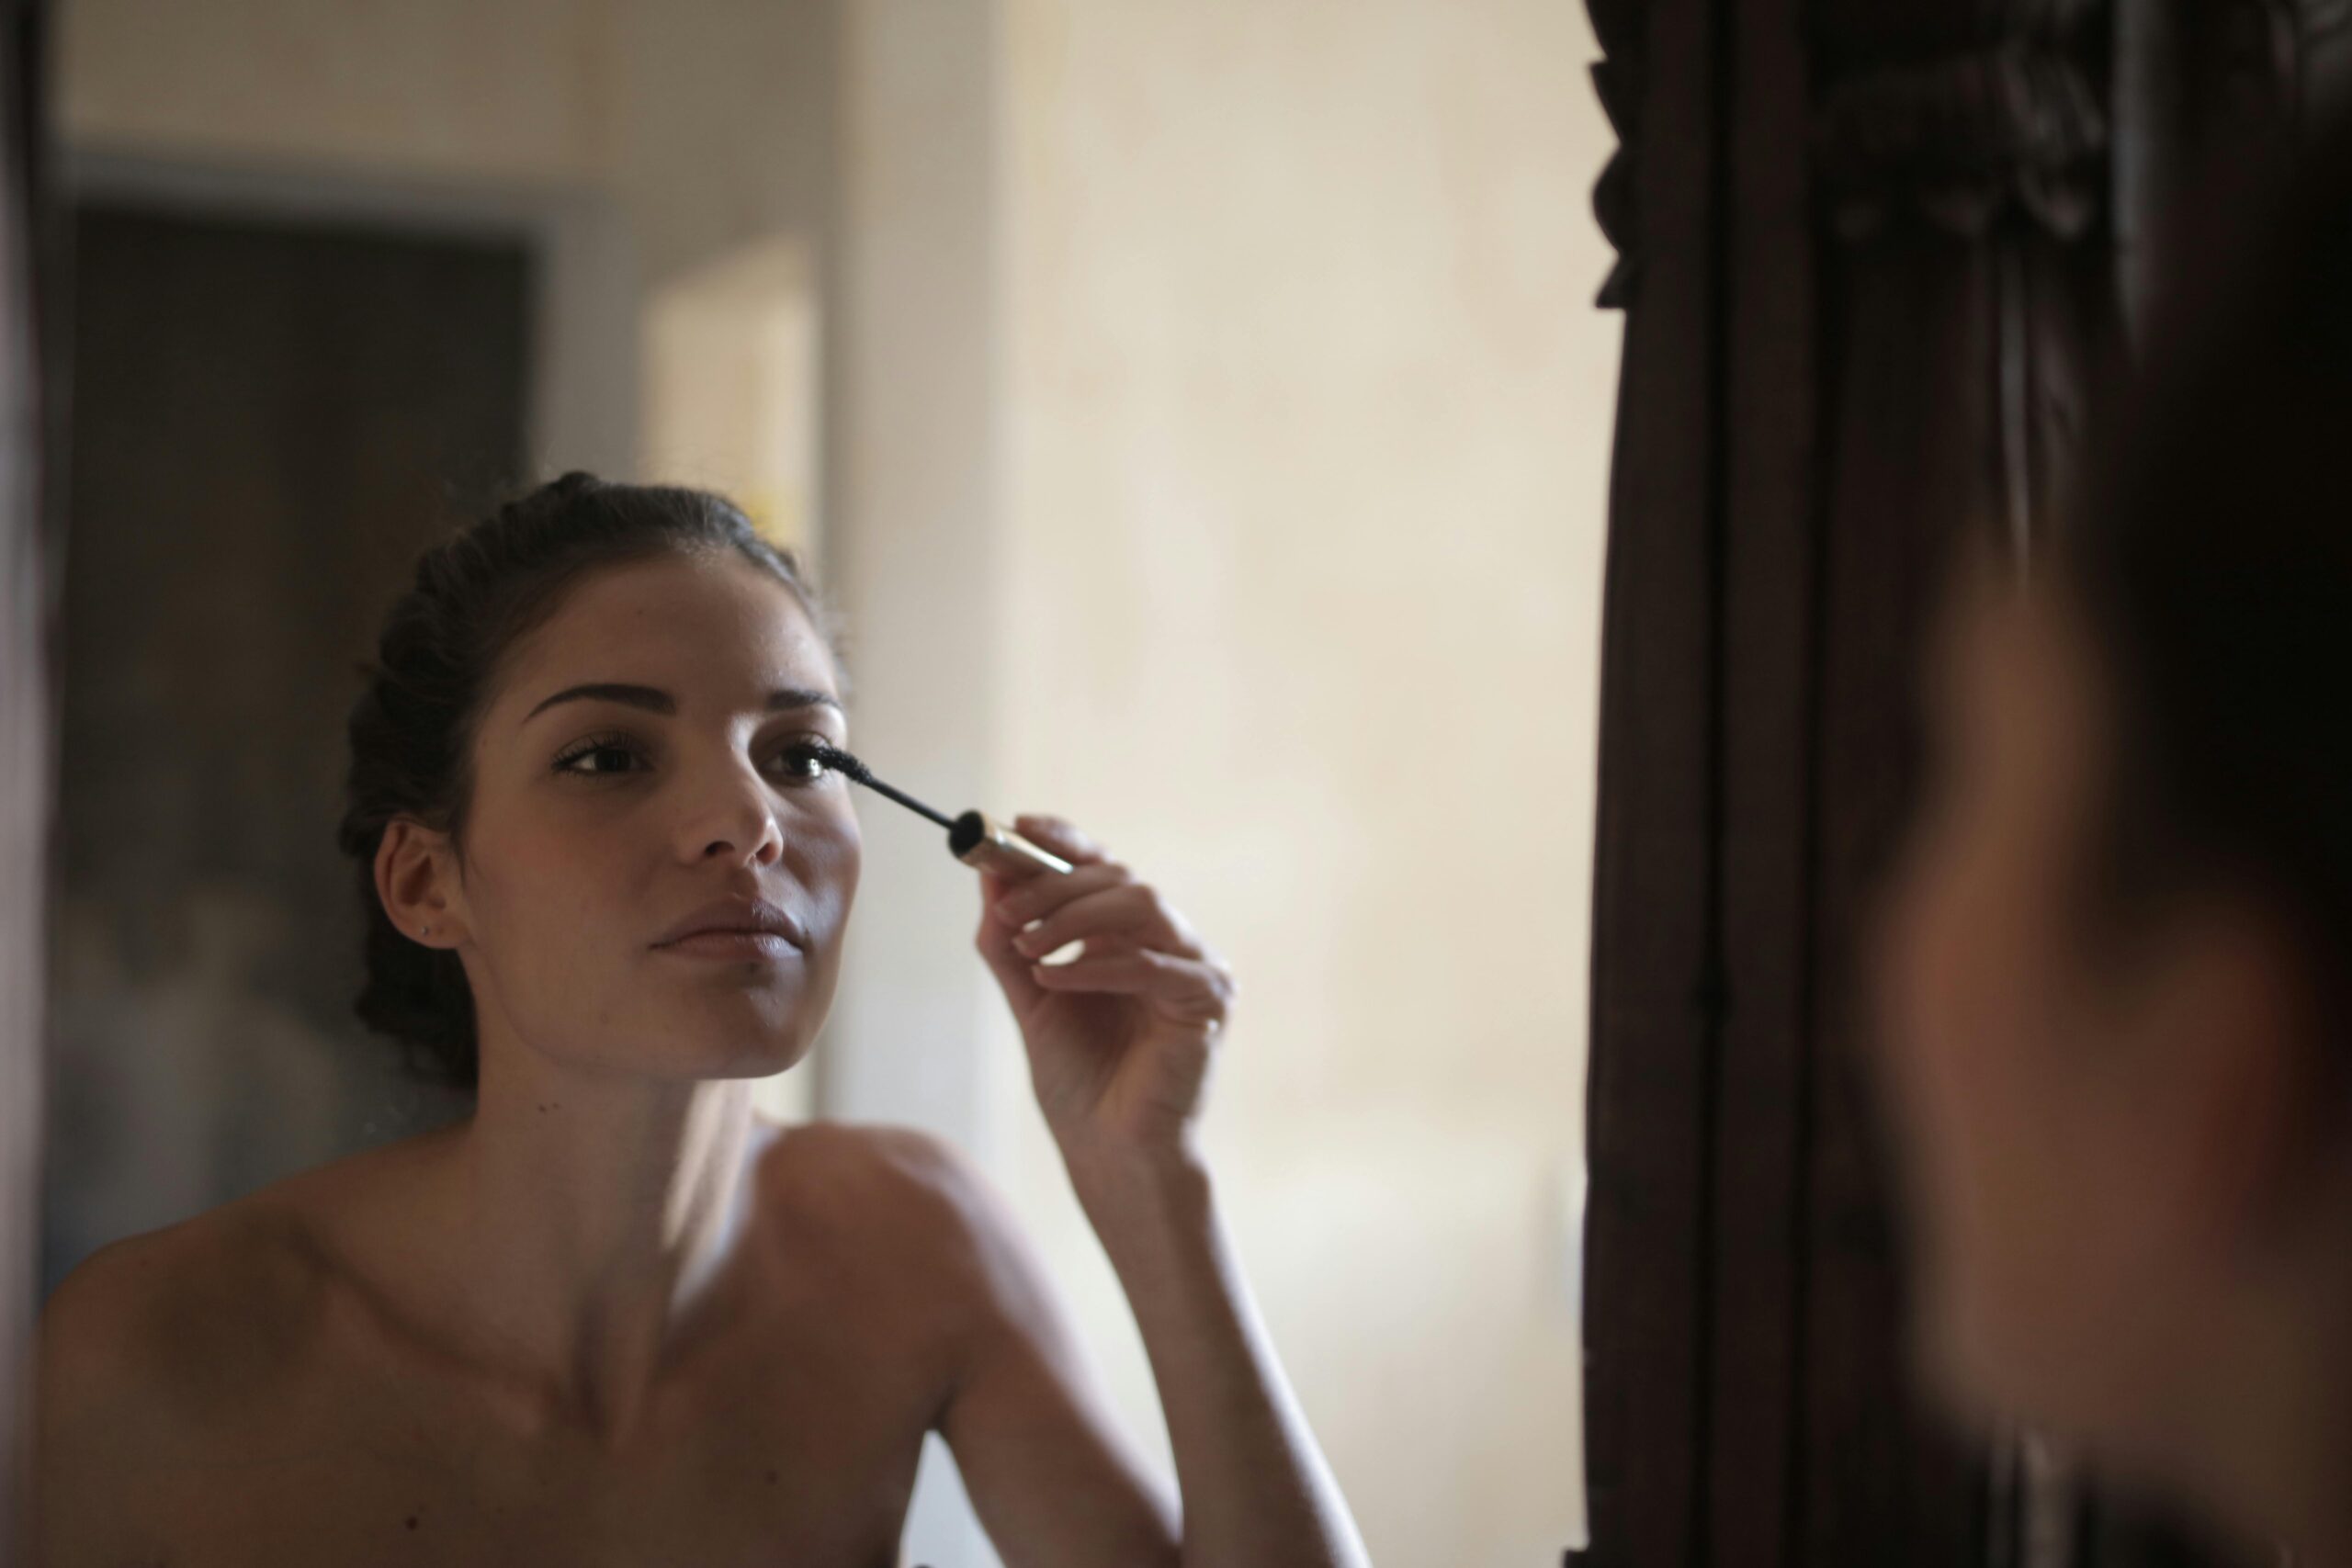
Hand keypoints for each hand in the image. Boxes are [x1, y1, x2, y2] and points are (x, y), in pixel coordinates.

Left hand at [972, 814, 1234, 1173]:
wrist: (1107, 1153)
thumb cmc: (1078, 1082)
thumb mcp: (1030, 996)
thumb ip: (1010, 938)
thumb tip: (988, 873)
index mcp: (1129, 935)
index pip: (1103, 866)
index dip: (1064, 840)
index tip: (1017, 826)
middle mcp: (1168, 942)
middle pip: (1119, 877)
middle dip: (1055, 885)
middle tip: (1006, 908)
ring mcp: (1193, 967)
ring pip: (1142, 902)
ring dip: (1075, 915)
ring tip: (1028, 946)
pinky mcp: (1207, 1000)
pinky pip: (1149, 963)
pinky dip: (1093, 964)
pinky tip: (1052, 978)